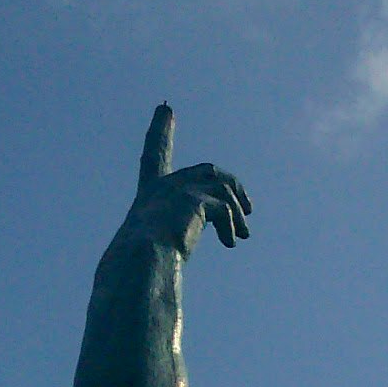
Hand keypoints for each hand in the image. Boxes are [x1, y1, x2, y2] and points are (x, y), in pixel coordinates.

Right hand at [123, 103, 251, 254]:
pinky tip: (230, 243)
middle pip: (208, 170)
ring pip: (224, 188)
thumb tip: (168, 277)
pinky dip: (231, 225)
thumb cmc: (138, 266)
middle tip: (249, 206)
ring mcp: (180, 188)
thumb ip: (164, 243)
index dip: (160, 131)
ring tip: (243, 234)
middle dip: (232, 184)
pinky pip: (225, 208)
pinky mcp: (195, 198)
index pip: (154, 155)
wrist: (138, 262)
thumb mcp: (152, 248)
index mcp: (149, 194)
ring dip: (238, 211)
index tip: (165, 108)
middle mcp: (164, 185)